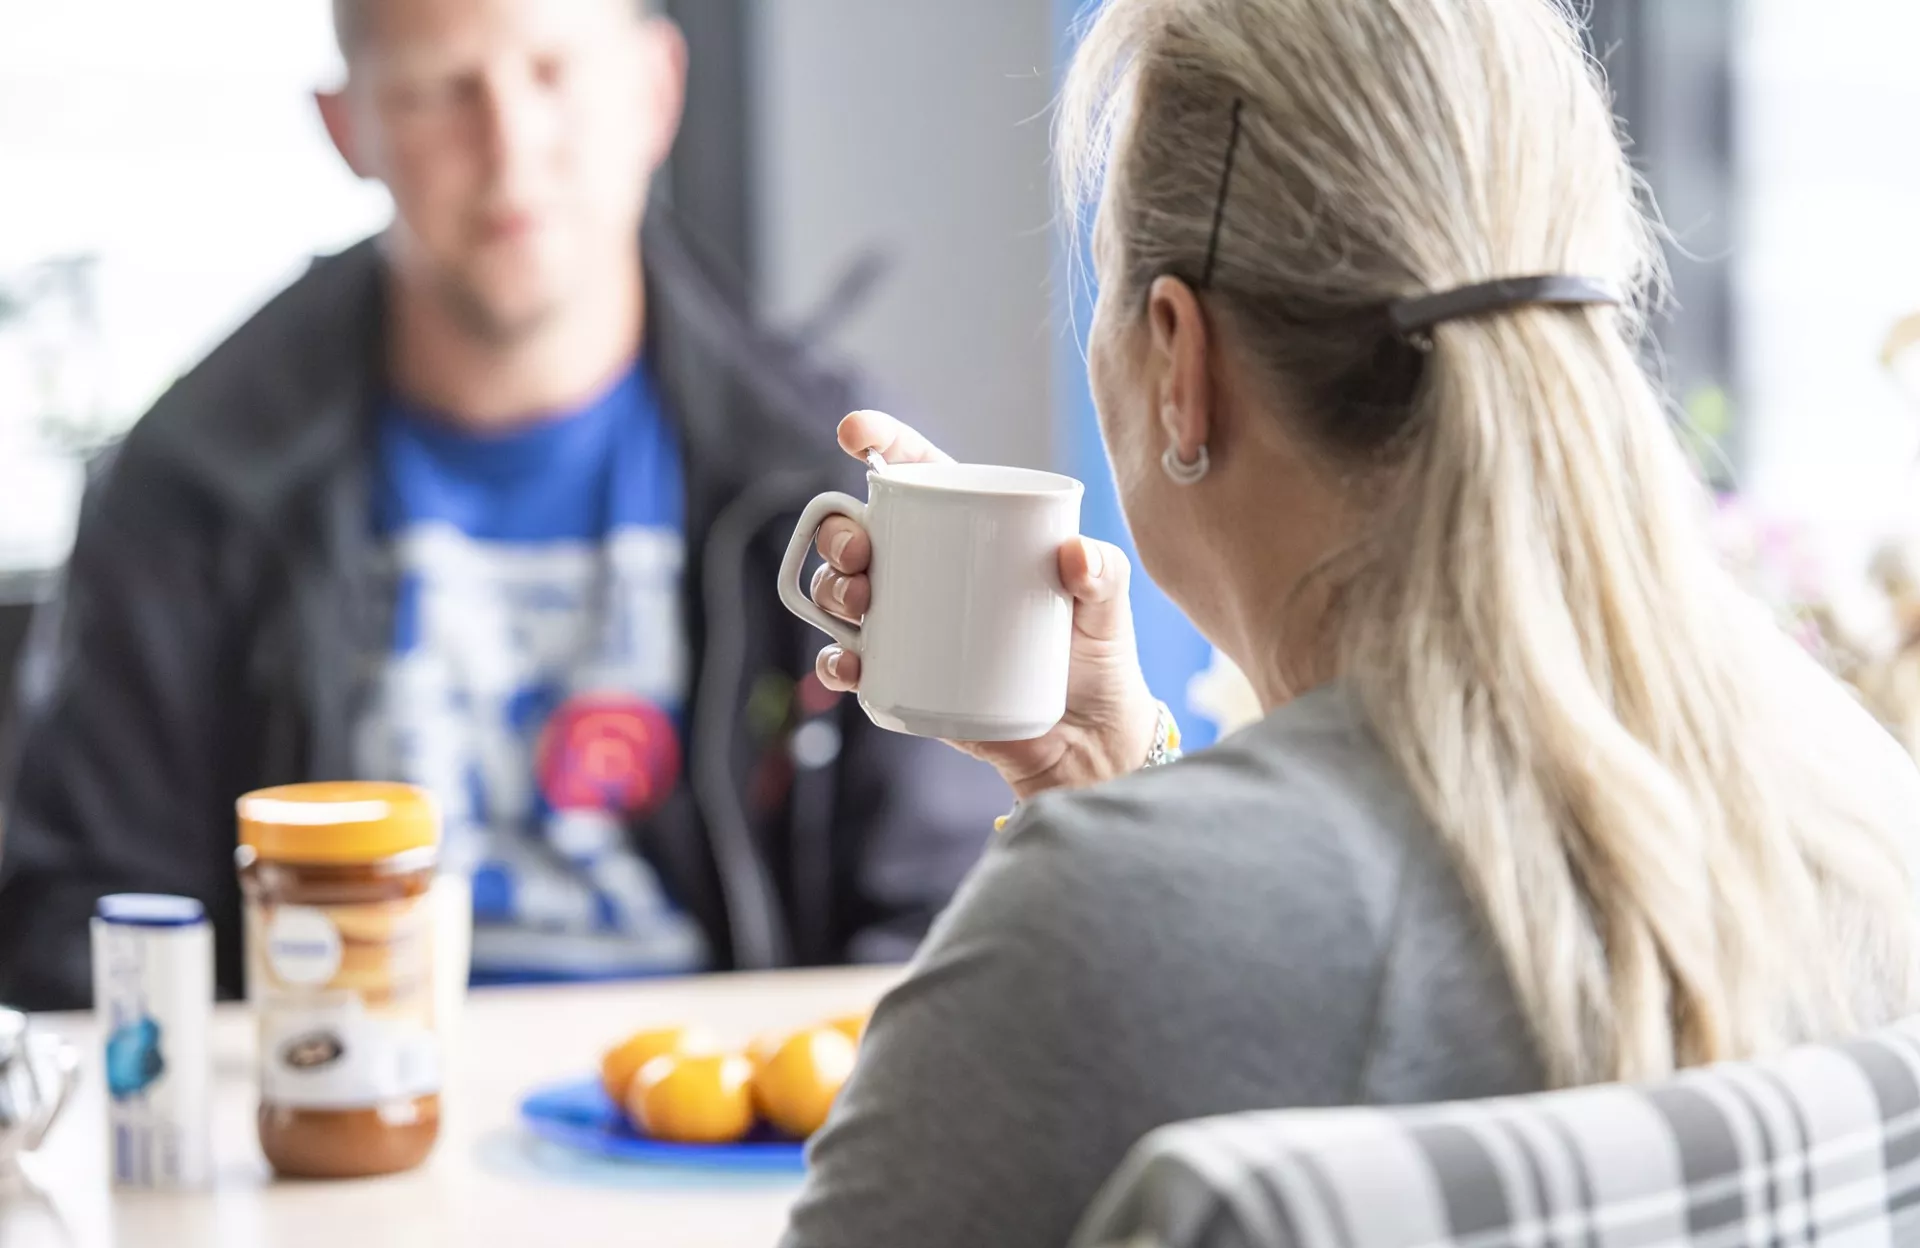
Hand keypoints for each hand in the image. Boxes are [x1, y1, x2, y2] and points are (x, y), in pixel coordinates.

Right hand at [810, 410, 1158, 799]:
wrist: (1089, 741)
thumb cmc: (1097, 655)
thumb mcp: (1108, 605)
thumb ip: (1104, 573)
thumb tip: (1075, 555)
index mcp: (973, 531)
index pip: (922, 476)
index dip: (882, 445)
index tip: (854, 432)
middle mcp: (930, 572)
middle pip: (862, 535)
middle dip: (839, 532)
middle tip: (858, 552)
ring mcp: (912, 625)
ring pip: (843, 593)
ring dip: (832, 590)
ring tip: (859, 603)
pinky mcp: (905, 677)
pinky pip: (852, 664)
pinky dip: (838, 661)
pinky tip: (848, 662)